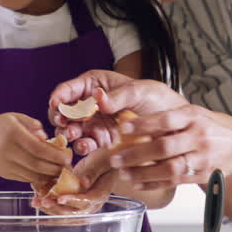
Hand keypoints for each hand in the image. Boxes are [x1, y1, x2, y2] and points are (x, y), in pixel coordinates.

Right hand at [0, 112, 71, 186]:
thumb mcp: (15, 117)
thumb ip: (32, 124)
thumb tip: (46, 137)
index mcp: (12, 134)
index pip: (37, 147)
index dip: (54, 155)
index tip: (67, 157)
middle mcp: (7, 151)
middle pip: (35, 164)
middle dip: (54, 168)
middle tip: (68, 168)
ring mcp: (4, 164)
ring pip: (31, 175)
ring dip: (48, 176)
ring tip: (61, 173)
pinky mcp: (4, 173)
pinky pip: (24, 178)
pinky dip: (38, 179)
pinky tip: (49, 176)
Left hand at [30, 167, 116, 215]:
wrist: (105, 162)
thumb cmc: (106, 159)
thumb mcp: (103, 160)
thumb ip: (94, 171)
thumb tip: (84, 183)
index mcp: (101, 193)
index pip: (87, 201)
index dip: (73, 201)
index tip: (60, 198)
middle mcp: (92, 203)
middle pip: (74, 211)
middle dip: (57, 207)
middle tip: (43, 201)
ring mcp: (82, 203)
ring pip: (65, 212)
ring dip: (50, 208)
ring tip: (36, 202)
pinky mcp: (73, 200)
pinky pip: (61, 206)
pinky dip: (49, 204)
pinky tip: (38, 199)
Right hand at [49, 73, 188, 152]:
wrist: (174, 125)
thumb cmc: (157, 100)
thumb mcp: (140, 92)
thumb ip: (118, 96)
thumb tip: (98, 98)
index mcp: (95, 84)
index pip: (69, 89)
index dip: (60, 96)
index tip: (57, 104)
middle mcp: (91, 103)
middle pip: (66, 110)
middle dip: (62, 117)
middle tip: (64, 123)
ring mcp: (95, 123)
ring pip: (73, 128)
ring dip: (70, 132)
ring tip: (74, 136)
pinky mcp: (102, 140)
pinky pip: (87, 143)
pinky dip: (83, 145)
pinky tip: (86, 146)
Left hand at [109, 104, 231, 190]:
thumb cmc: (212, 127)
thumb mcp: (194, 114)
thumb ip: (169, 117)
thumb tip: (133, 120)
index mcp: (195, 116)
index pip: (166, 119)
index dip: (143, 124)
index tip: (122, 127)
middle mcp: (199, 136)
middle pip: (165, 147)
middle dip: (137, 154)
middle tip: (116, 158)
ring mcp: (202, 158)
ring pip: (169, 168)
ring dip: (143, 173)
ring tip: (124, 173)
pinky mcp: (201, 175)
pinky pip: (175, 181)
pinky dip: (154, 184)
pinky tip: (139, 184)